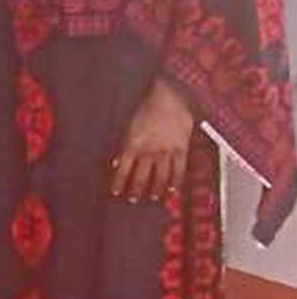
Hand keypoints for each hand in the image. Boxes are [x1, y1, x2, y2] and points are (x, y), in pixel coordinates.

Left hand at [111, 78, 197, 204]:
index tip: (116, 192)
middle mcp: (149, 151)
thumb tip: (117, 164)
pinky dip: (175, 183)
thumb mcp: (129, 127)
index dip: (119, 182)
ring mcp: (166, 152)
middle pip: (141, 177)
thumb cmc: (148, 108)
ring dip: (155, 190)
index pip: (123, 169)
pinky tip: (172, 191)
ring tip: (152, 198)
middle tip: (133, 200)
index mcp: (132, 143)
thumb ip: (124, 146)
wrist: (172, 97)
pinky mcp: (181, 150)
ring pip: (160, 177)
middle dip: (136, 190)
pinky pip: (179, 171)